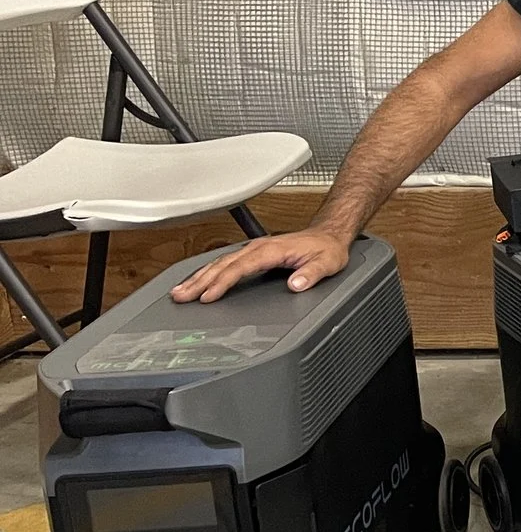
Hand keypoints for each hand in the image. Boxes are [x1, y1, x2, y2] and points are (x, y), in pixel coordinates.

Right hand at [170, 228, 352, 302]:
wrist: (329, 235)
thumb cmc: (327, 249)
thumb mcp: (327, 263)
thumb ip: (312, 274)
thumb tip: (296, 284)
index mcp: (272, 250)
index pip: (240, 268)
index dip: (222, 282)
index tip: (207, 296)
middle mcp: (259, 247)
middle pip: (222, 265)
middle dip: (199, 281)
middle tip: (180, 296)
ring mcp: (254, 249)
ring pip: (220, 263)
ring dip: (199, 277)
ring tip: (180, 291)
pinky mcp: (253, 253)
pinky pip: (225, 262)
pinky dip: (208, 271)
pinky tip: (198, 280)